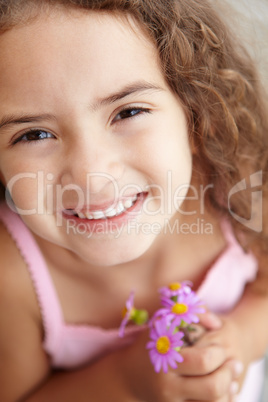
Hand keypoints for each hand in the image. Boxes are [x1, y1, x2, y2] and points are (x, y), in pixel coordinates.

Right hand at [118, 314, 242, 401]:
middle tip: (233, 363)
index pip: (203, 361)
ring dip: (228, 389)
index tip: (220, 348)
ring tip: (233, 377)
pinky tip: (225, 389)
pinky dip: (221, 400)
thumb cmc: (152, 343)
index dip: (218, 354)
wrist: (130, 376)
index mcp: (166, 360)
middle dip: (228, 373)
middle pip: (212, 387)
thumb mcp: (164, 323)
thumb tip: (216, 323)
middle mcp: (169, 385)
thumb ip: (191, 315)